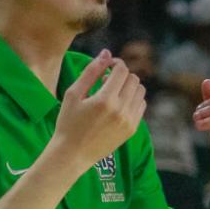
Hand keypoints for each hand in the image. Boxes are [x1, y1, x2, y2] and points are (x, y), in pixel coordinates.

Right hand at [49, 51, 144, 174]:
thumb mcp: (73, 94)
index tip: (107, 66)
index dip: (115, 63)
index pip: (122, 70)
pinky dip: (133, 99)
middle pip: (133, 79)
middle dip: (122, 75)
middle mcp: (121, 110)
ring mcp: (129, 121)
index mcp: (105, 99)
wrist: (72, 155)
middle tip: (107, 81)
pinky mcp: (132, 129)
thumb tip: (106, 53)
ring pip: (140, 91)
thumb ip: (91, 71)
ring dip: (129, 86)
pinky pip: (141, 105)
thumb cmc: (68, 123)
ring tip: (113, 92)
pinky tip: (118, 104)